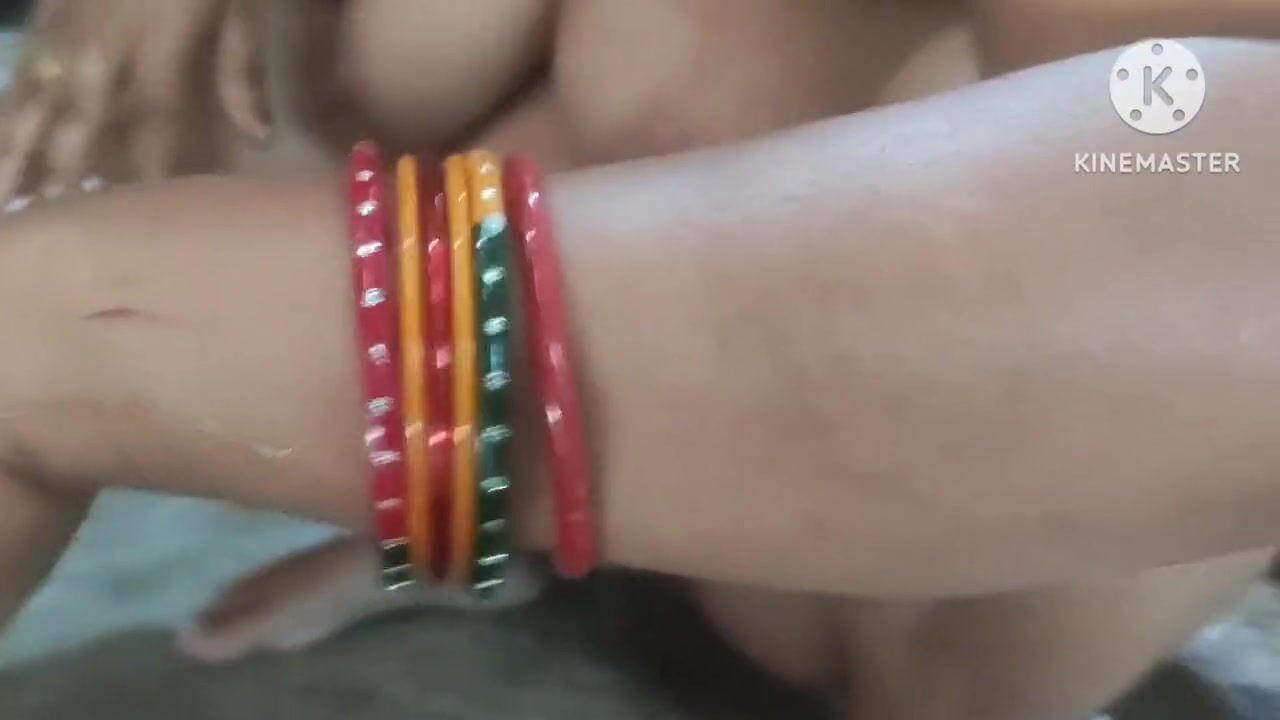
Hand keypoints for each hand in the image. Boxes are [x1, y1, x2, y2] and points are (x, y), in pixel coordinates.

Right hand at [0, 0, 267, 199]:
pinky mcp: (49, 11)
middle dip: (59, 177)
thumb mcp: (242, 9)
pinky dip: (11, 106)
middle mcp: (103, 51)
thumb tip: (258, 137)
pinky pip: (24, 69)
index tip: (139, 225)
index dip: (147, 177)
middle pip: (77, 127)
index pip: (153, 132)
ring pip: (34, 102)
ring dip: (17, 151)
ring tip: (4, 197)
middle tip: (40, 226)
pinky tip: (2, 136)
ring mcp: (67, 30)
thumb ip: (242, 73)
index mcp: (158, 52)